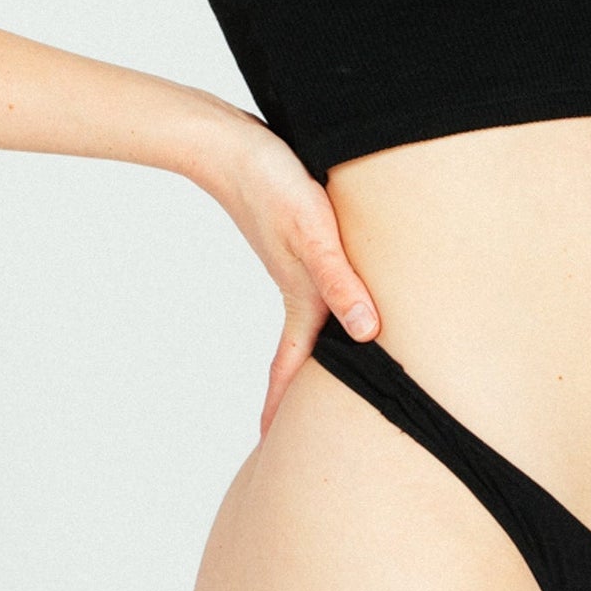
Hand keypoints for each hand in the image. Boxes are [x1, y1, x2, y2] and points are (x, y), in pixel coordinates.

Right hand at [203, 104, 380, 438]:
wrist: (225, 142)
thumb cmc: (270, 183)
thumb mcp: (312, 234)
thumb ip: (340, 281)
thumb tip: (365, 333)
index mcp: (303, 297)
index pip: (293, 367)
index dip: (285, 409)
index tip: (272, 448)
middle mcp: (300, 286)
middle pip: (304, 352)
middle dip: (301, 392)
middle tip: (300, 428)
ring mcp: (296, 263)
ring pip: (312, 320)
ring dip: (312, 352)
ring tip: (323, 375)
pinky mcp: (297, 237)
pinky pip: (317, 285)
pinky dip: (324, 305)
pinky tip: (335, 296)